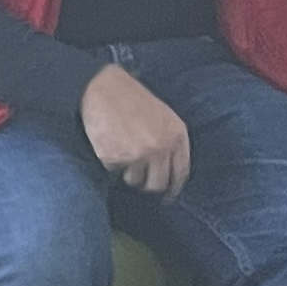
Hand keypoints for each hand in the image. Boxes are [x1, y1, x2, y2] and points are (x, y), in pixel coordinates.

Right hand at [82, 63, 190, 197]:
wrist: (105, 89)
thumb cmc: (132, 99)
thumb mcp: (162, 116)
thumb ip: (169, 140)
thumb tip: (167, 167)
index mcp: (176, 135)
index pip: (181, 171)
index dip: (174, 187)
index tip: (168, 196)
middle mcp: (160, 147)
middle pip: (158, 183)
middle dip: (148, 185)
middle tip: (141, 181)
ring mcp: (137, 155)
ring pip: (134, 180)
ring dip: (127, 172)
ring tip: (121, 150)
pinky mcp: (115, 158)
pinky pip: (113, 169)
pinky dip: (109, 160)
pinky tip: (108, 141)